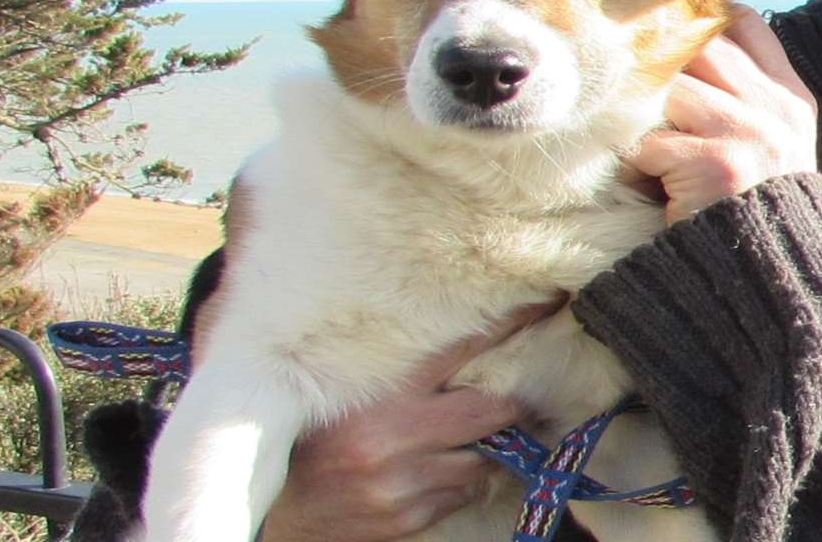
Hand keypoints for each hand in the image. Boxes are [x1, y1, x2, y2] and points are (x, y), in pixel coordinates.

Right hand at [256, 301, 558, 541]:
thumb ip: (390, 369)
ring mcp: (403, 482)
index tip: (547, 303)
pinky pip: (461, 494)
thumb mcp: (337, 393)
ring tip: (468, 439)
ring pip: (482, 458)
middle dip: (508, 403)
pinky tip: (436, 473)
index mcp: (378, 393)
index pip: (461, 348)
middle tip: (515, 394)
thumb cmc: (309, 442)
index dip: (509, 325)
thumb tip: (444, 329)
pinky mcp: (407, 518)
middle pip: (490, 409)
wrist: (274, 514)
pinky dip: (459, 483)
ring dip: (484, 449)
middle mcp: (393, 436)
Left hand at [625, 5, 817, 223]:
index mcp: (791, 100)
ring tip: (636, 148)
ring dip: (640, 117)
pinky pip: (648, 137)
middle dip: (658, 65)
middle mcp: (775, 108)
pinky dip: (633, 162)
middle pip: (699, 43)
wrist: (773, 289)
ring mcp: (748, 132)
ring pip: (667, 86)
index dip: (699, 22)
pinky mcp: (716, 163)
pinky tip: (641, 186)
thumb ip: (743, 98)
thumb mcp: (770, 149)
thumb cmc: (754, 220)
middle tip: (628, 90)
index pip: (745, 23)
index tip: (664, 40)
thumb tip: (682, 45)